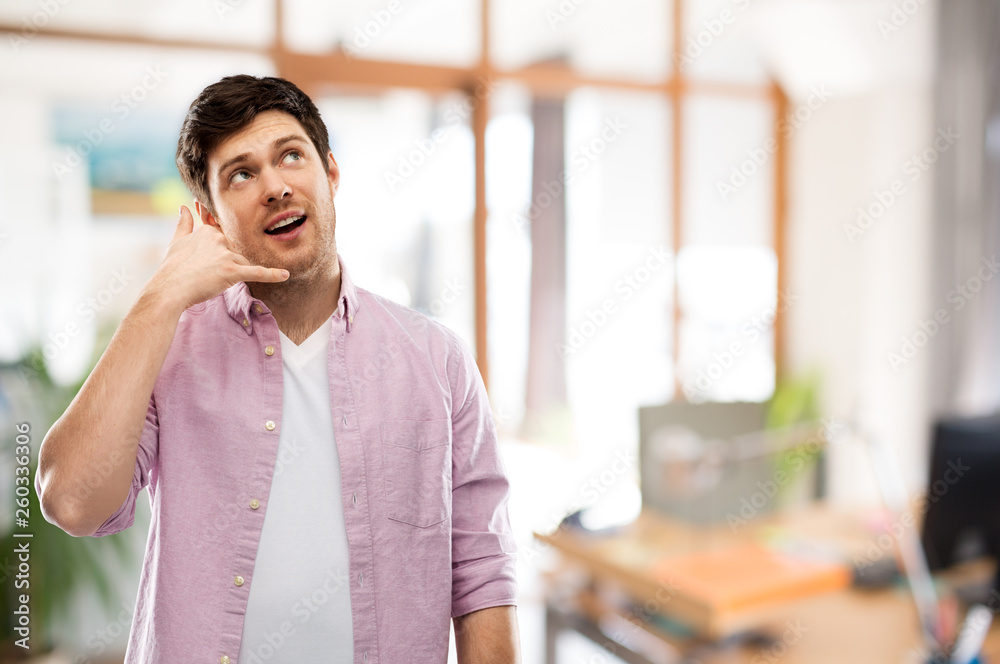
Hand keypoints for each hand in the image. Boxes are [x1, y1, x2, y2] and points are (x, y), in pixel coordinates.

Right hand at [144, 205, 288, 313]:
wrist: (168, 289)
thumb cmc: (172, 268)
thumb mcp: (176, 242)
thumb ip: (184, 224)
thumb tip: (184, 207)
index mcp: (208, 231)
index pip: (225, 241)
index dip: (218, 255)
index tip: (210, 262)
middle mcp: (218, 239)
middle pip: (235, 253)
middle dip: (226, 265)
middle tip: (206, 274)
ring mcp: (226, 254)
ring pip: (242, 263)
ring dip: (232, 274)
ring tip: (209, 281)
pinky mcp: (232, 271)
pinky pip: (257, 272)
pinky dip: (272, 274)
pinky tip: (285, 275)